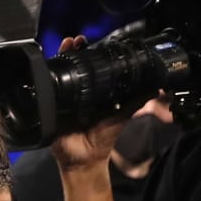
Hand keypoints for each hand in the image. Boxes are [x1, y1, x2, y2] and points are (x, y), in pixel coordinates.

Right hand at [47, 38, 125, 168]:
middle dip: (72, 52)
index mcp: (92, 93)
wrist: (83, 160)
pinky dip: (45, 80)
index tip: (90, 42)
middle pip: (71, 68)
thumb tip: (156, 87)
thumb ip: (135, 101)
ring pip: (57, 76)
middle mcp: (75, 94)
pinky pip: (45, 93)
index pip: (89, 68)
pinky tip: (49, 67)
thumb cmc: (102, 139)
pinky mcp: (48, 110)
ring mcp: (60, 101)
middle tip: (75, 40)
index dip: (88, 54)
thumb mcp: (121, 116)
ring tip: (65, 46)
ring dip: (58, 60)